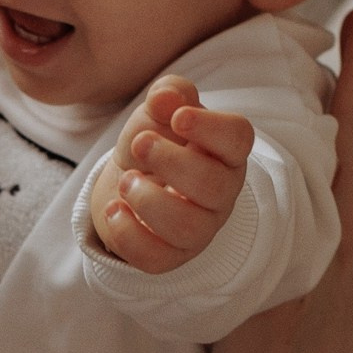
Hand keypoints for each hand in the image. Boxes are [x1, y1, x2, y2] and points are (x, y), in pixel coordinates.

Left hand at [90, 76, 253, 274]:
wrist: (127, 182)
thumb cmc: (154, 142)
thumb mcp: (159, 111)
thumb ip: (167, 95)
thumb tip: (163, 99)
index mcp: (224, 152)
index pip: (238, 139)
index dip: (210, 128)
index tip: (178, 117)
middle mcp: (220, 193)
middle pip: (213, 185)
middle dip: (170, 162)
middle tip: (139, 144)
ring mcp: (199, 229)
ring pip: (187, 227)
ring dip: (148, 200)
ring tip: (126, 181)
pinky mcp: (170, 255)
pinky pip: (156, 257)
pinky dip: (128, 234)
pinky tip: (114, 209)